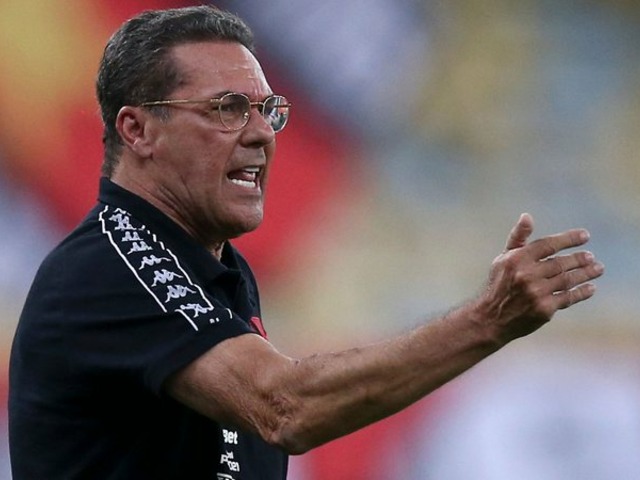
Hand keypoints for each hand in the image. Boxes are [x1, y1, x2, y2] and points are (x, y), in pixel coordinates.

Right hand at [477, 213, 603, 343]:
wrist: (491, 319)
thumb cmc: (499, 284)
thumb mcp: (503, 259)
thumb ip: (518, 238)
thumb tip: (527, 216)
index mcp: (517, 259)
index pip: (548, 244)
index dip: (569, 239)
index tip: (585, 236)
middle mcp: (527, 275)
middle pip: (561, 263)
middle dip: (580, 259)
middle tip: (591, 257)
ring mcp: (536, 293)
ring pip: (568, 280)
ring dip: (586, 273)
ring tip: (598, 268)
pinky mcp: (544, 310)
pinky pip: (568, 298)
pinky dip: (582, 292)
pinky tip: (590, 287)